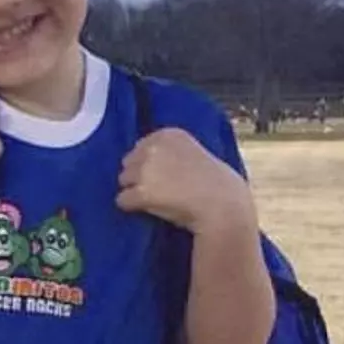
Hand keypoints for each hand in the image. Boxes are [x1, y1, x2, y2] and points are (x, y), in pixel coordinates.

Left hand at [117, 128, 255, 234]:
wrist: (222, 205)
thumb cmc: (214, 184)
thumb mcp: (192, 153)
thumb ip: (169, 152)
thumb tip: (142, 162)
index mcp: (169, 134)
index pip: (140, 146)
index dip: (150, 164)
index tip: (166, 176)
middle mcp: (154, 147)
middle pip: (128, 162)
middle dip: (138, 176)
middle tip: (160, 190)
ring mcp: (146, 169)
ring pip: (123, 181)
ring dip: (134, 191)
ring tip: (157, 201)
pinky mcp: (141, 192)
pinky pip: (121, 200)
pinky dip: (131, 208)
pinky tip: (149, 210)